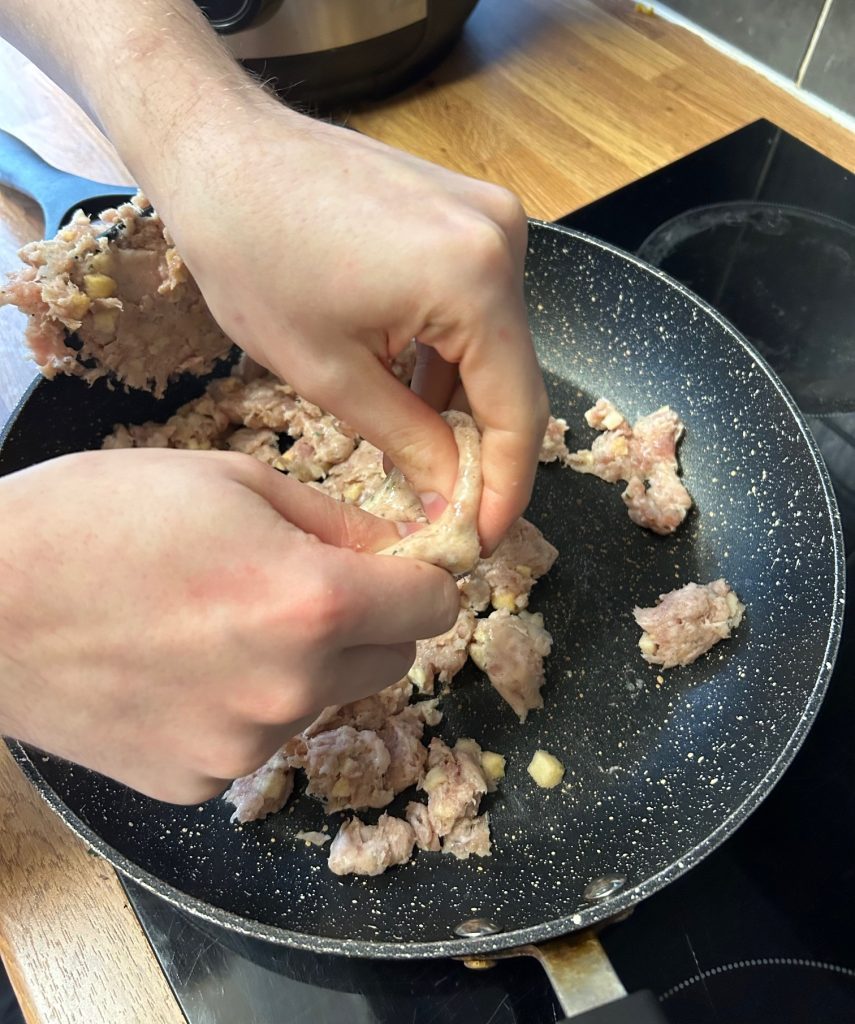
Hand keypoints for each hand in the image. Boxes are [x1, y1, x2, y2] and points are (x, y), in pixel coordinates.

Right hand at [0, 449, 457, 802]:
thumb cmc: (97, 516)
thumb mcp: (231, 481)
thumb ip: (336, 519)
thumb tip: (400, 544)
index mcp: (313, 600)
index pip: (435, 605)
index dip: (423, 578)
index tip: (399, 565)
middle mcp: (293, 686)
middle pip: (393, 659)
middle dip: (368, 620)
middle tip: (299, 584)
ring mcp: (244, 745)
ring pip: (325, 699)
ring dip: (304, 664)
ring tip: (219, 622)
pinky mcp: (197, 782)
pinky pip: (258, 737)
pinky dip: (242, 705)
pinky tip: (179, 669)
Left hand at [159, 110, 548, 551]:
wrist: (221, 151)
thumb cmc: (253, 255)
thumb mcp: (329, 374)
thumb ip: (408, 443)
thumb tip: (451, 499)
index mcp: (476, 281)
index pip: (520, 414)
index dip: (505, 490)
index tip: (481, 540)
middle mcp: (505, 240)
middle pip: (513, 378)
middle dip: (482, 453)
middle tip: (447, 510)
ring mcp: (491, 219)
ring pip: (494, 345)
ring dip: (461, 404)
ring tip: (418, 456)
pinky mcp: (467, 212)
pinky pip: (476, 307)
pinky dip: (449, 356)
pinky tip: (410, 388)